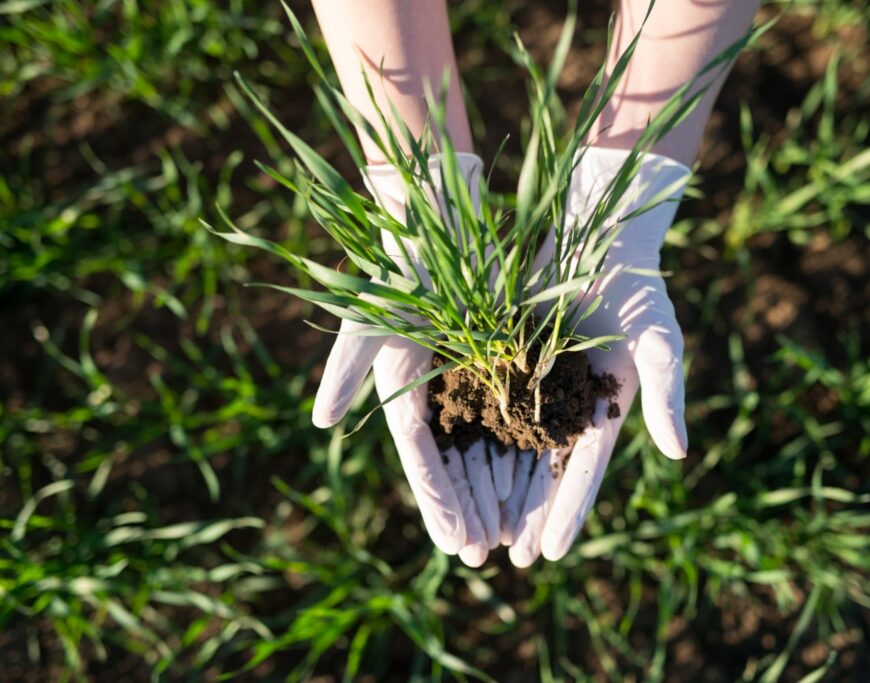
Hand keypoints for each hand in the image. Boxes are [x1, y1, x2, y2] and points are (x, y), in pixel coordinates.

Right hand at [312, 154, 498, 563]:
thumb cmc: (399, 263)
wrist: (436, 215)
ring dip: (494, 490)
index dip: (437, 504)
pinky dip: (522, 447)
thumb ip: (346, 369)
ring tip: (509, 534)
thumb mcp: (370, 317)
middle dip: (467, 510)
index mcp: (402, 389)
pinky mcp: (498, 359)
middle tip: (484, 557)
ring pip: (484, 447)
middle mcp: (434, 391)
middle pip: (454, 464)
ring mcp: (467, 377)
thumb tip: (320, 423)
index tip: (456, 545)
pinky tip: (539, 478)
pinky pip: (514, 412)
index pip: (421, 459)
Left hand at [500, 147, 691, 565]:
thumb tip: (677, 454)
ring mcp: (534, 383)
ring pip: (508, 447)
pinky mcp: (505, 357)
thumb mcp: (660, 340)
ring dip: (496, 488)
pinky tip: (452, 466)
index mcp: (606, 410)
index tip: (551, 555)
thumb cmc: (637, 286)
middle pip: (542, 471)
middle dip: (528, 515)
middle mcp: (567, 405)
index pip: (584, 473)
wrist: (599, 231)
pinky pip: (483, 404)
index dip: (568, 514)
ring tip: (479, 529)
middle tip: (509, 560)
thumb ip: (667, 394)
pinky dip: (472, 437)